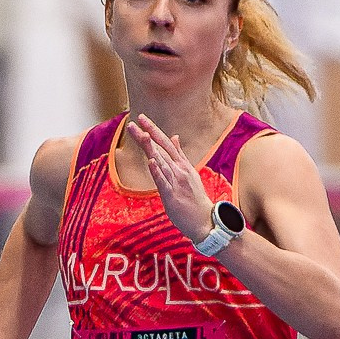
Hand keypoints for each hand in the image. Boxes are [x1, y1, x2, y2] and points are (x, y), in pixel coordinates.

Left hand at [127, 114, 217, 244]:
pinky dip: (157, 172)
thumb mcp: (188, 172)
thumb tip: (174, 136)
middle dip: (147, 134)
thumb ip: (179, 155)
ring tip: (142, 134)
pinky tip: (151, 162)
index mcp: (182, 164)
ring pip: (161, 162)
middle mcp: (179, 170)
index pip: (166, 143)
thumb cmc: (194, 197)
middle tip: (134, 121)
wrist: (205, 220)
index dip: (153, 130)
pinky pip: (163, 182)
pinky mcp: (172, 195)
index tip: (141, 118)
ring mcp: (176, 182)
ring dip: (151, 148)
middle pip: (161, 149)